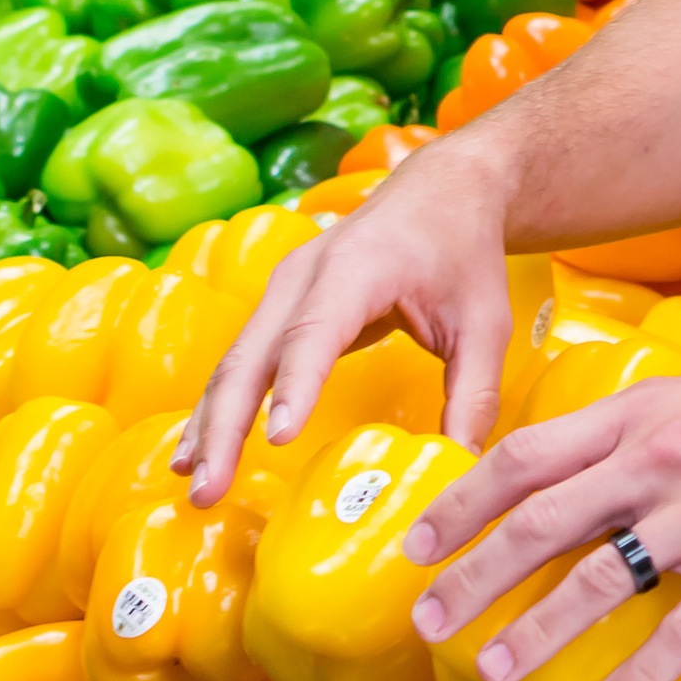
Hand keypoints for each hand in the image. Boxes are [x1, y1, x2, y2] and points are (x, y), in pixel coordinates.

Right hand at [175, 138, 519, 502]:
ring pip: (234, 361)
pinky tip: (199, 450)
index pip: (317, 332)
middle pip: (252, 354)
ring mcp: (282, 287)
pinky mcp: (278, 305)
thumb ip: (474, 395)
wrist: (441, 191)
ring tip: (195, 484)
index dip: (296, 384)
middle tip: (208, 489)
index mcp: (358, 268)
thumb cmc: (463, 254)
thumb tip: (462, 470)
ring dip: (209, 424)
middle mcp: (304, 274)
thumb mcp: (485, 324)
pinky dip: (217, 405)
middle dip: (225, 425)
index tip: (278, 437)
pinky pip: (240, 359)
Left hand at [404, 338, 680, 680]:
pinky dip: (640, 672)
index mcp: (639, 414)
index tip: (420, 545)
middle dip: (473, 577)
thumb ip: (634, 438)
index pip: (524, 457)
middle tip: (430, 621)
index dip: (461, 503)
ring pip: (600, 577)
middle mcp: (661, 456)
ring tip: (496, 670)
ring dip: (537, 631)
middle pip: (542, 519)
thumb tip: (575, 485)